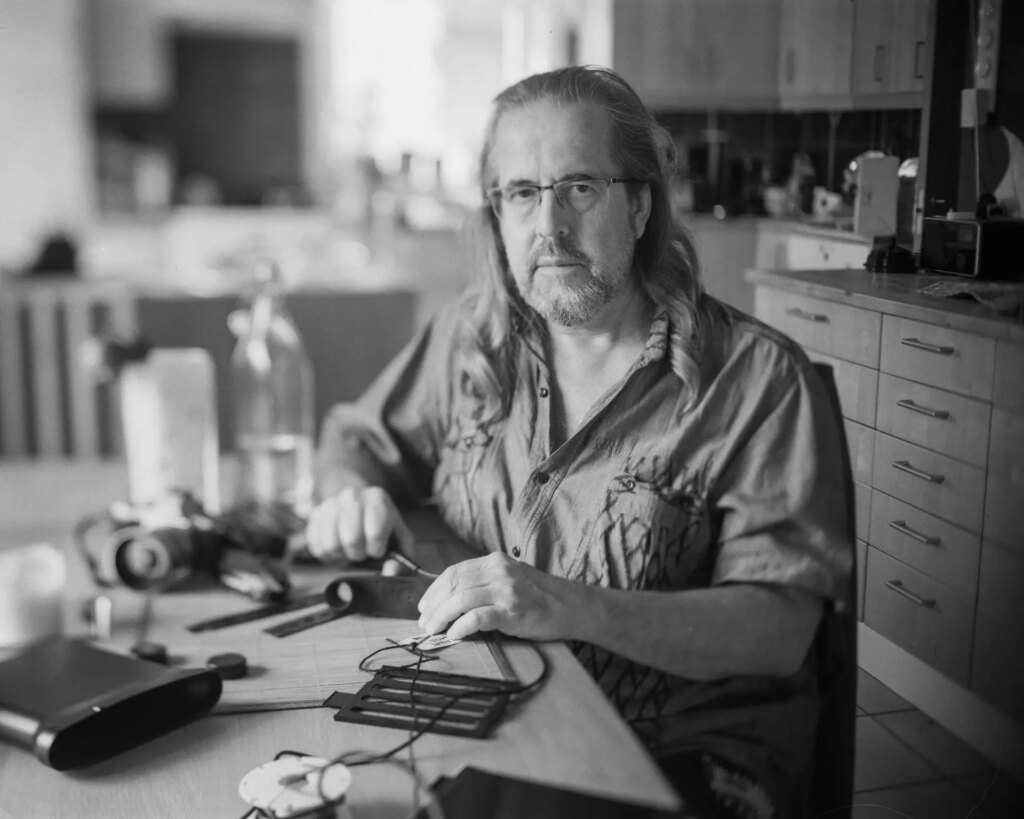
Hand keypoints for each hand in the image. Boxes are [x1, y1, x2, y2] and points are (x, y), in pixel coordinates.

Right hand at [304, 486, 412, 563]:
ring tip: (349, 550)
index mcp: (377, 498)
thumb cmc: (383, 529)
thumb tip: (390, 572)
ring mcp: (330, 504)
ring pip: (331, 544)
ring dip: (342, 555)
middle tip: (362, 552)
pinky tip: (338, 548)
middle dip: (358, 554)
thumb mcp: (399, 540)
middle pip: (351, 539)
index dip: (376, 549)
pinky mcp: (315, 516)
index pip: (375, 533)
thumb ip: (400, 560)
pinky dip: (327, 555)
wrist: (360, 509)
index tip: (377, 550)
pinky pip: (316, 546)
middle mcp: (352, 496)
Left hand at [416, 552, 578, 641]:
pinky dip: (461, 626)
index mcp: (494, 561)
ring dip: (441, 617)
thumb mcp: (509, 578)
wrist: (571, 605)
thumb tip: (450, 599)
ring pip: (461, 600)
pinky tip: (454, 634)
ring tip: (433, 630)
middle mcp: (499, 571)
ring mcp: (506, 590)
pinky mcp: (513, 611)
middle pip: (453, 585)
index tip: (424, 606)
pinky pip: (478, 617)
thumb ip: (484, 582)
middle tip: (424, 623)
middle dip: (433, 605)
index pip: (454, 572)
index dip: (434, 590)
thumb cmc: (538, 596)